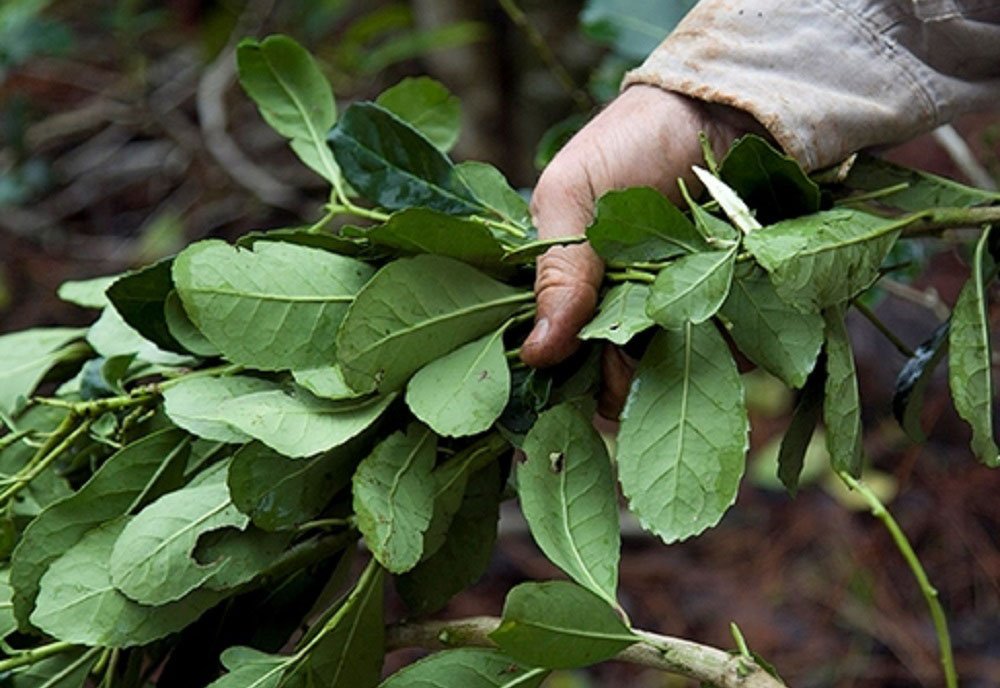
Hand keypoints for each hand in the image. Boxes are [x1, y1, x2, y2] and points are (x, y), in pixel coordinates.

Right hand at [519, 85, 756, 416]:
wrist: (718, 108)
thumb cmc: (630, 142)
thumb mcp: (573, 197)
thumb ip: (558, 273)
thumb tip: (535, 354)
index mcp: (571, 291)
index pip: (563, 361)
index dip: (574, 373)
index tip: (591, 361)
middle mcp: (621, 313)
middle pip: (618, 382)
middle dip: (632, 374)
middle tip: (648, 335)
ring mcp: (676, 314)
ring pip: (675, 376)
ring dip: (687, 357)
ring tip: (701, 303)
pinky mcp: (729, 309)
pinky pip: (732, 353)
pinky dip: (736, 339)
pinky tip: (736, 297)